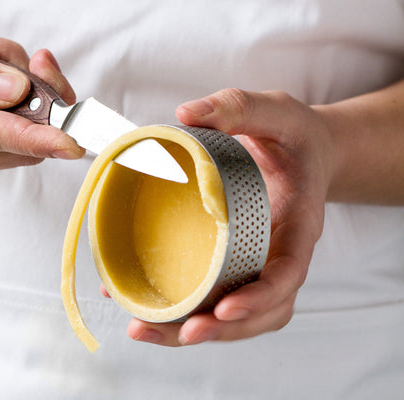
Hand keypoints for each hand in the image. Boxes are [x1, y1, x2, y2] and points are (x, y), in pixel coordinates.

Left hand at [119, 88, 334, 344]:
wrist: (302, 153)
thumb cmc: (292, 136)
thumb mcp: (275, 111)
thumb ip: (237, 107)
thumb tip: (186, 113)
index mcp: (299, 224)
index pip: (288, 273)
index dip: (259, 298)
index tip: (224, 308)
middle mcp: (281, 255)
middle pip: (260, 312)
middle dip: (219, 330)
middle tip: (178, 332)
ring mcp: (258, 264)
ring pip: (236, 318)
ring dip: (193, 331)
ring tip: (144, 328)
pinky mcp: (235, 264)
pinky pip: (214, 297)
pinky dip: (181, 309)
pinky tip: (138, 303)